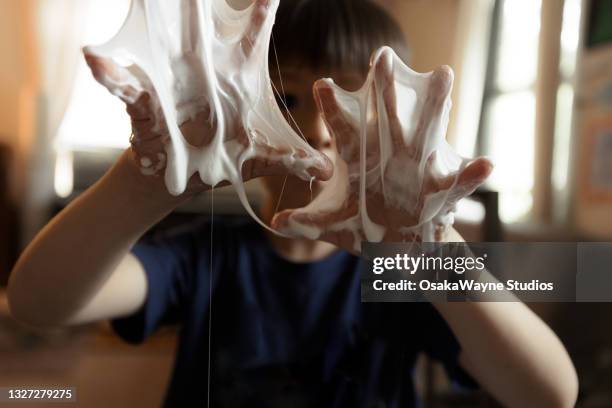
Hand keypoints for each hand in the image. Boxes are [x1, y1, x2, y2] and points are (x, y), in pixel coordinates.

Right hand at [83, 0, 331, 197]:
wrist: (177, 180)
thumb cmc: (218, 159)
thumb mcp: (257, 158)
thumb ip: (290, 160)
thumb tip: (326, 170)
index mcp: (234, 82)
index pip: (250, 41)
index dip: (260, 15)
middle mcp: (203, 75)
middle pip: (204, 32)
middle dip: (202, 3)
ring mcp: (173, 86)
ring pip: (159, 48)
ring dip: (150, 24)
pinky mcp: (147, 106)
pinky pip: (127, 89)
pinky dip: (110, 76)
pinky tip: (94, 60)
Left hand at [272, 50, 491, 251]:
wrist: (396, 248)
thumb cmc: (360, 229)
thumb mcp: (331, 226)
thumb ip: (306, 223)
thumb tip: (276, 222)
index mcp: (358, 160)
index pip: (343, 129)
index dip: (333, 109)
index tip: (323, 84)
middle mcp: (388, 155)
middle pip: (386, 117)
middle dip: (384, 87)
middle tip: (382, 55)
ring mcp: (416, 169)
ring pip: (427, 132)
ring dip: (436, 106)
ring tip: (444, 74)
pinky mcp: (439, 191)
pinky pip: (458, 181)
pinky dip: (471, 175)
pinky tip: (487, 165)